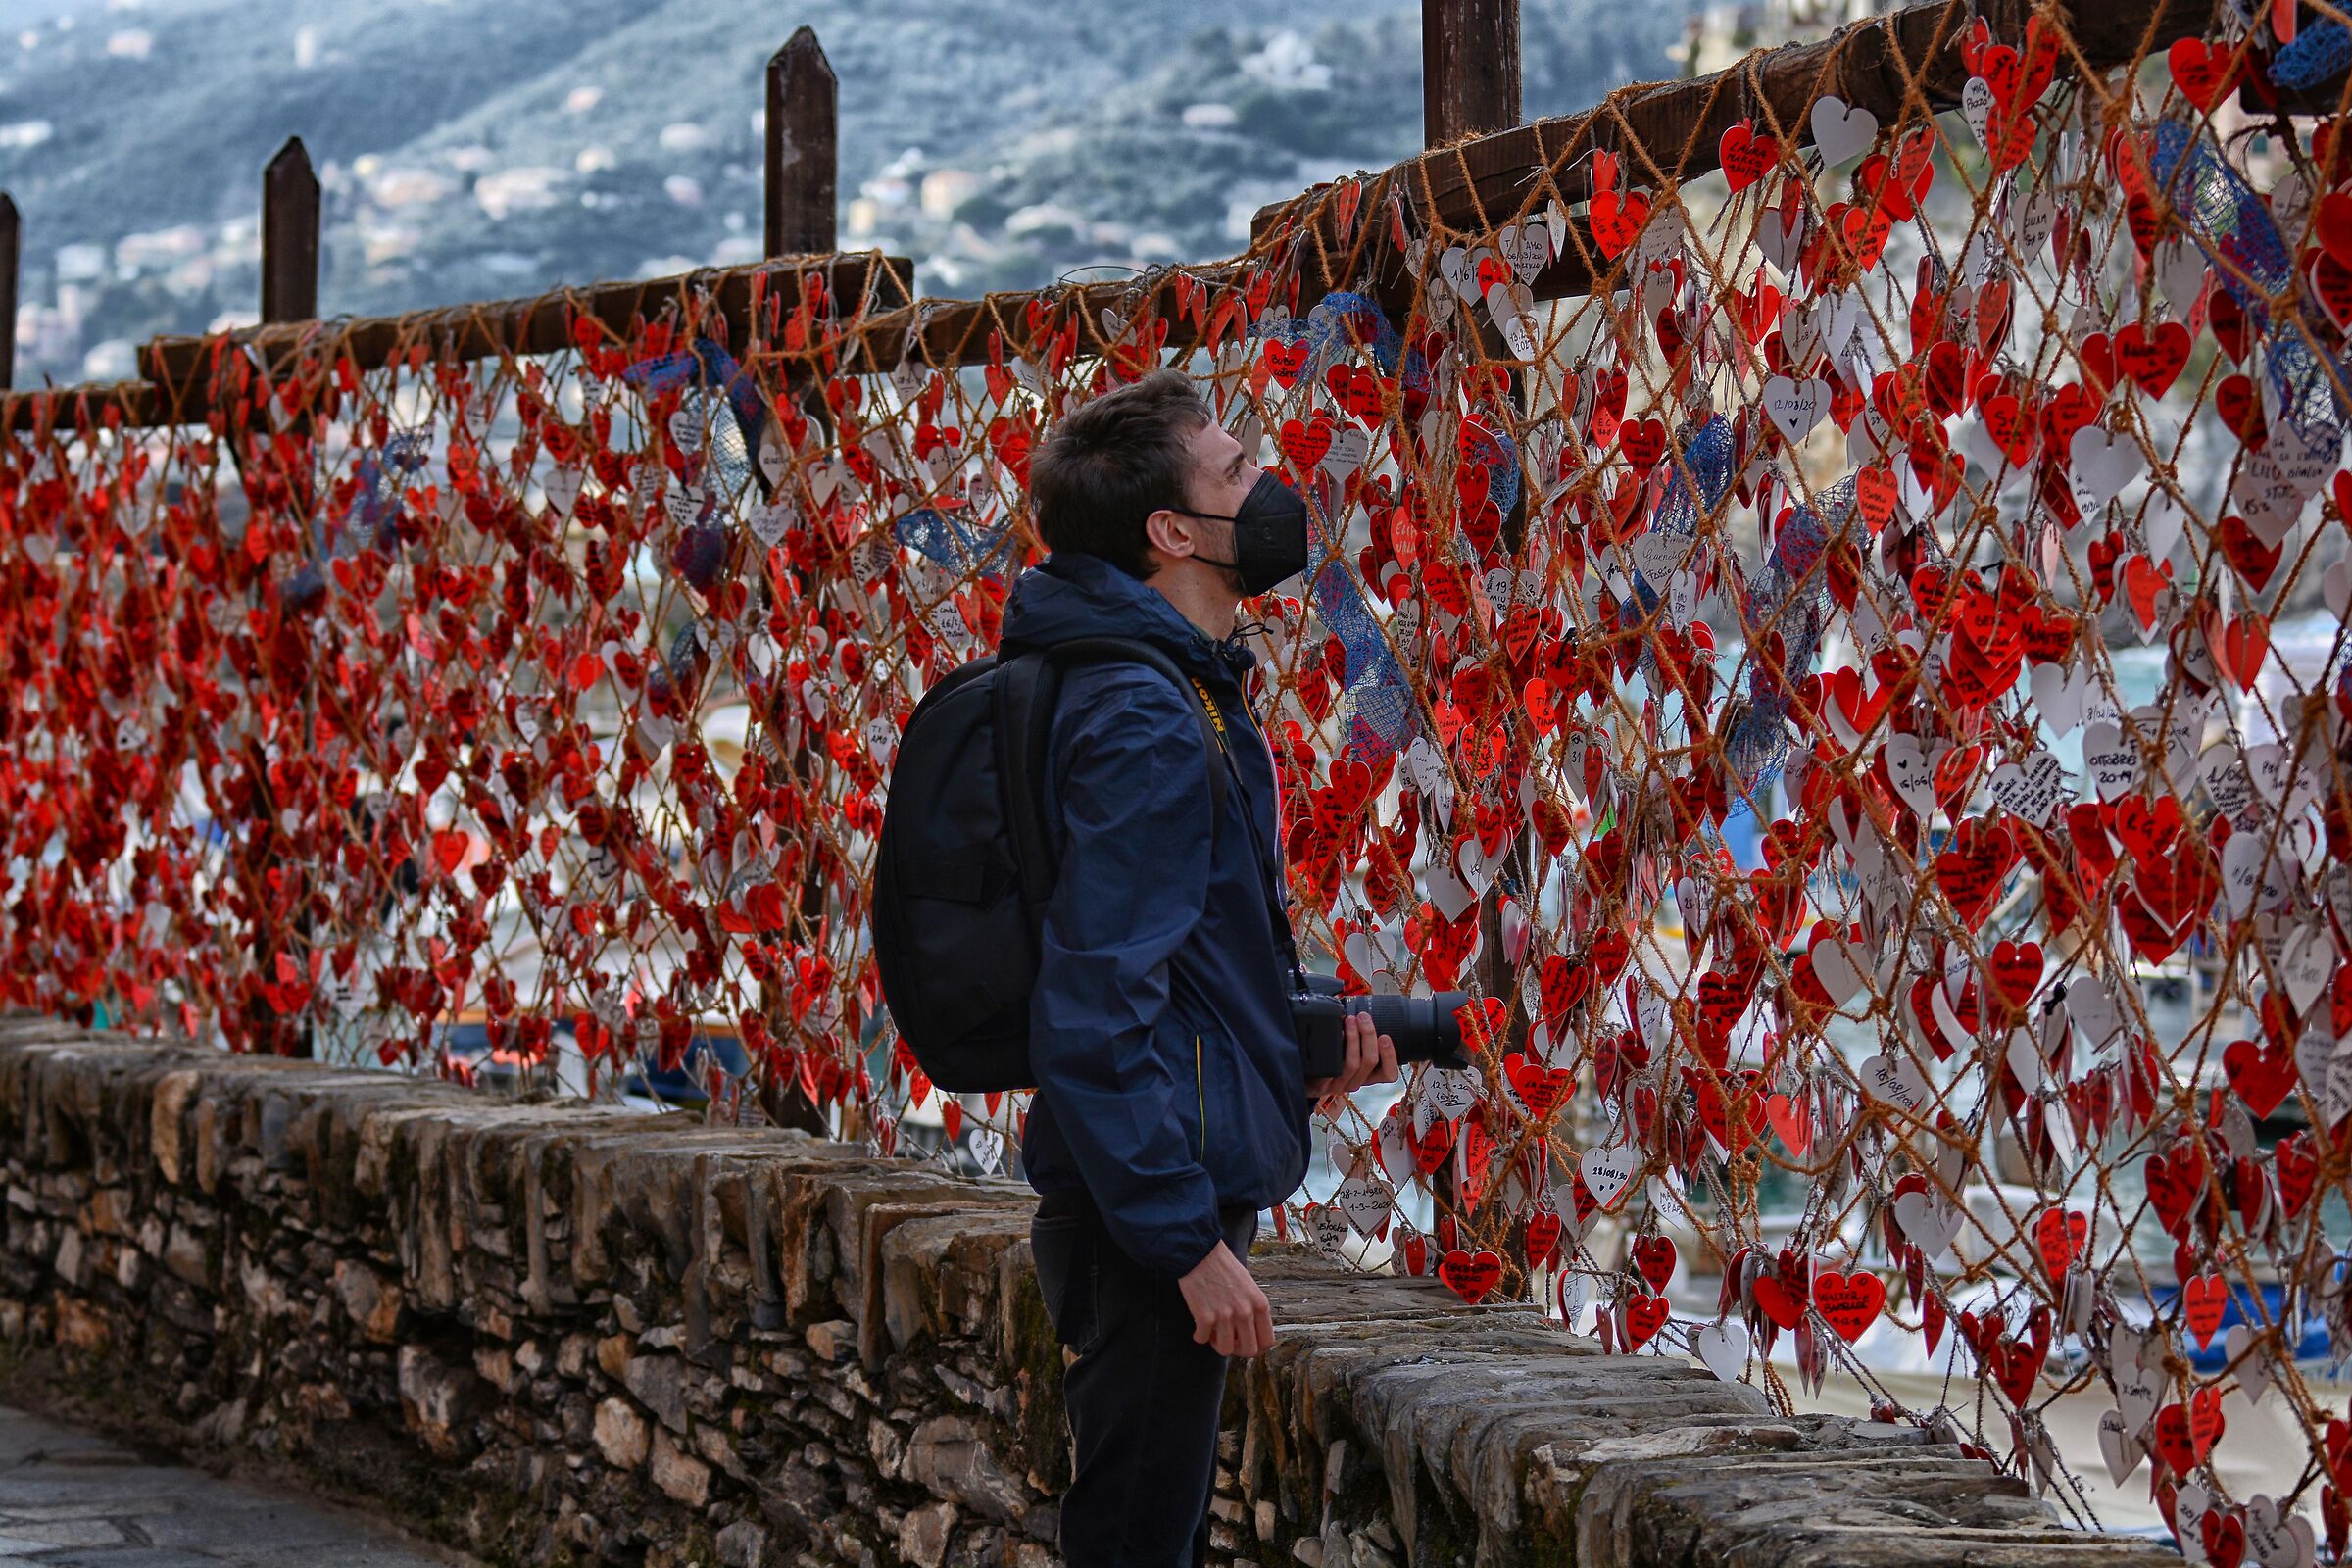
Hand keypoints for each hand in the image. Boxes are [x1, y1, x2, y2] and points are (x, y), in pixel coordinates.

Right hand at [1178, 1239, 1273, 1357]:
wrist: (1200, 1252)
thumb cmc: (1224, 1267)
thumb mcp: (1249, 1286)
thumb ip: (1253, 1309)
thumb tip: (1250, 1333)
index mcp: (1260, 1304)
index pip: (1267, 1341)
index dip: (1256, 1347)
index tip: (1245, 1342)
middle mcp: (1245, 1312)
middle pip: (1249, 1351)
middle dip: (1237, 1349)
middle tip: (1227, 1338)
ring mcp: (1225, 1316)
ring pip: (1225, 1350)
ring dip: (1217, 1343)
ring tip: (1212, 1330)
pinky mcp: (1205, 1316)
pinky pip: (1202, 1340)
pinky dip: (1199, 1335)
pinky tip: (1198, 1325)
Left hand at [1305, 1008, 1398, 1116]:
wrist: (1301, 1079)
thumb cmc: (1327, 1063)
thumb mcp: (1348, 1054)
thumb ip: (1359, 1040)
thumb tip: (1362, 1012)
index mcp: (1365, 1076)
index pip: (1388, 1074)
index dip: (1390, 1056)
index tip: (1385, 1036)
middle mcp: (1354, 1082)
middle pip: (1370, 1062)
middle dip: (1369, 1036)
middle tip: (1363, 1017)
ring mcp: (1338, 1085)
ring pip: (1353, 1065)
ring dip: (1354, 1039)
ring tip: (1350, 1021)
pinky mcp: (1321, 1085)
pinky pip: (1331, 1069)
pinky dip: (1335, 1051)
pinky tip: (1334, 1036)